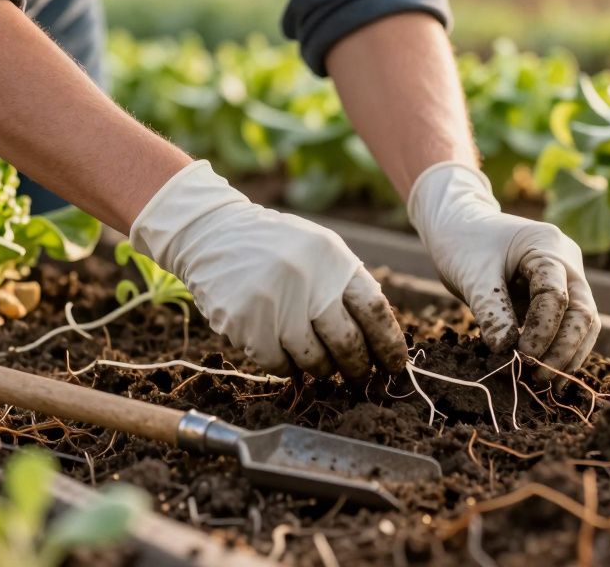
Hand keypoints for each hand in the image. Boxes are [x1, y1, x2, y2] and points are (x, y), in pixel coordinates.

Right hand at [130, 161, 407, 378]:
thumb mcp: (320, 251)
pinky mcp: (246, 322)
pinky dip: (287, 368)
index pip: (375, 311)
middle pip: (348, 343)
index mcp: (334, 259)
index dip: (389, 344)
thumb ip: (347, 287)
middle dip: (358, 368)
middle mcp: (308, 279)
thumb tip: (380, 341)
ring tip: (321, 366)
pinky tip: (287, 356)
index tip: (395, 365)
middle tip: (360, 377)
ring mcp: (276, 302)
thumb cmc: (277, 248)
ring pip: (315, 361)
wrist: (214, 233)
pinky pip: (279, 365)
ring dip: (322, 370)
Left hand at [408, 162, 600, 378]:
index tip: (522, 357)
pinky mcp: (559, 293)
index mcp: (548, 245)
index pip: (556, 294)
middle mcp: (567, 261)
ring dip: (567, 354)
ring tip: (544, 383)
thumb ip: (491, 312)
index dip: (542, 330)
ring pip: (583, 321)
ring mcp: (568, 277)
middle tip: (539, 377)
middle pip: (582, 310)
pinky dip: (560, 348)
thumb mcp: (473, 276)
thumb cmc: (463, 243)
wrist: (460, 226)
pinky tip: (546, 372)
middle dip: (564, 348)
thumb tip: (506, 354)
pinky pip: (568, 324)